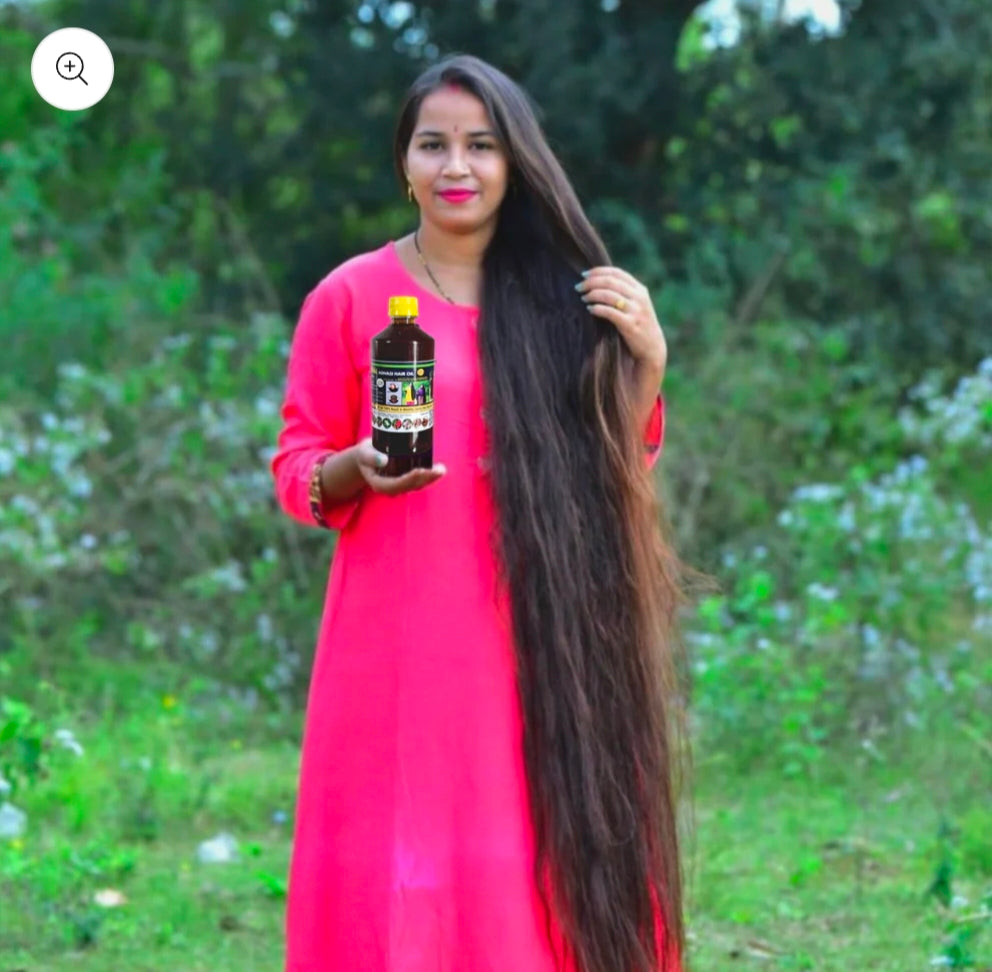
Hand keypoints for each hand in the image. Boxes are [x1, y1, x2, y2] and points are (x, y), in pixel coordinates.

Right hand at [354, 437, 446, 494]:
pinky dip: (430, 475)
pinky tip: (439, 469)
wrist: (367, 456)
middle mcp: (391, 488)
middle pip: (410, 486)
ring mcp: (400, 485)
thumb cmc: (365, 454)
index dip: (408, 479)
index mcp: (379, 484)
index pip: (395, 485)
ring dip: (431, 478)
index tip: (419, 470)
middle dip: (425, 479)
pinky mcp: (407, 480)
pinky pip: (420, 480)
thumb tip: (383, 460)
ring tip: (441, 469)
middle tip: (438, 470)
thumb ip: (370, 456)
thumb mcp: (363, 452)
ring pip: (417, 485)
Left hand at [576, 267, 666, 383]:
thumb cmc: (638, 325)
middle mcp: (639, 297)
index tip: (583, 274)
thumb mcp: (636, 305)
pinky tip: (589, 309)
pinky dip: (597, 308)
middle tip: (578, 287)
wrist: (652, 348)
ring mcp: (636, 311)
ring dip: (592, 294)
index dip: (598, 271)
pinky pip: (610, 312)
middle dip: (591, 282)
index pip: (616, 273)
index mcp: (640, 289)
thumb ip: (624, 293)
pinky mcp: (630, 325)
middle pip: (610, 282)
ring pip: (609, 295)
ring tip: (583, 298)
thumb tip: (597, 283)